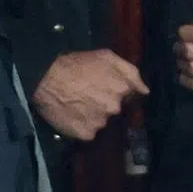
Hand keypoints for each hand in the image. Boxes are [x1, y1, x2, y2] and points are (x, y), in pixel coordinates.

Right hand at [31, 49, 148, 140]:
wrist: (47, 78)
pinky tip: (73, 115)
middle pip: (115, 110)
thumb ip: (131, 72)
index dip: (118, 91)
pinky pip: (88, 132)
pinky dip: (82, 125)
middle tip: (89, 94)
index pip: (130, 96)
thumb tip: (145, 91)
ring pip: (101, 121)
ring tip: (78, 104)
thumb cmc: (77, 63)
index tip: (105, 87)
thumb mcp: (107, 56)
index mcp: (122, 89)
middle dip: (106, 103)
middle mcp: (114, 109)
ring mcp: (100, 123)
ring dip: (94, 115)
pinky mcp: (85, 135)